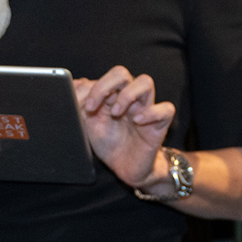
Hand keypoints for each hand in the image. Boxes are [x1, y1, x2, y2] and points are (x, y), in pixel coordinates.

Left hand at [76, 66, 175, 185]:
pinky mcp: (159, 123)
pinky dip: (151, 112)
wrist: (125, 168)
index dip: (91, 88)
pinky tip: (138, 121)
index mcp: (112, 95)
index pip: (101, 77)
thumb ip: (80, 104)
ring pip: (145, 82)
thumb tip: (76, 84)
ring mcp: (145, 108)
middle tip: (94, 106)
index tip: (84, 106)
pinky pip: (165, 109)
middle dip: (105, 85)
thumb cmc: (110, 144)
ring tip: (115, 113)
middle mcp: (129, 98)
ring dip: (127, 95)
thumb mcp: (88, 125)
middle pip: (121, 73)